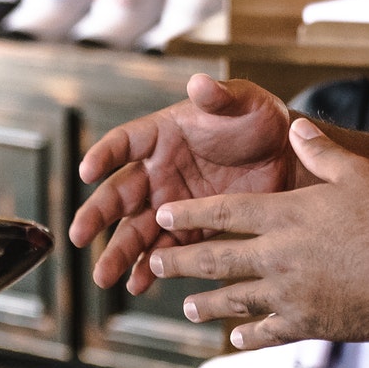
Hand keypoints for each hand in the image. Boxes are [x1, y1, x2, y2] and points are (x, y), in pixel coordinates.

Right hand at [71, 75, 301, 294]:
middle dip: (98, 215)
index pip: (125, 142)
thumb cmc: (261, 120)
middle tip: (79, 235)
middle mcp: (158, 170)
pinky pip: (165, 250)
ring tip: (103, 276)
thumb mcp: (244, 101)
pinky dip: (150, 268)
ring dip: (119, 252)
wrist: (289, 158)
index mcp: (163, 134)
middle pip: (120, 193)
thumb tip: (199, 82)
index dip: (104, 155)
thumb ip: (220, 96)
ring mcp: (171, 202)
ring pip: (136, 229)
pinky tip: (137, 285)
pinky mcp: (191, 228)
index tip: (87, 172)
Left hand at [149, 117, 368, 348]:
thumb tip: (296, 126)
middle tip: (154, 263)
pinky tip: (236, 339)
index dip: (190, 214)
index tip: (162, 215)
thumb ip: (322, 152)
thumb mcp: (359, 174)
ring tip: (187, 306)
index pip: (225, 213)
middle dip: (181, 261)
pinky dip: (249, 336)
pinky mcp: (308, 325)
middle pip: (217, 259)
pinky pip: (268, 333)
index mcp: (287, 216)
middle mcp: (279, 257)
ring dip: (207, 303)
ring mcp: (290, 295)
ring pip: (235, 300)